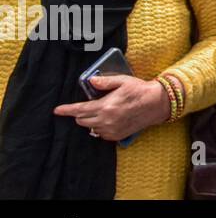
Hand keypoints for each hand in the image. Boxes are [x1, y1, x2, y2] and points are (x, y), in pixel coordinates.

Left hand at [53, 74, 169, 141]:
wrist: (157, 104)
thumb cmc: (140, 90)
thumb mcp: (123, 81)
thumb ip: (105, 82)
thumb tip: (91, 81)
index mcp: (105, 106)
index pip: (80, 110)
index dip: (67, 110)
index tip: (57, 110)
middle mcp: (106, 120)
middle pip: (82, 120)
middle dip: (80, 114)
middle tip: (87, 106)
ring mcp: (111, 130)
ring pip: (90, 128)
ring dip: (90, 121)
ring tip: (101, 112)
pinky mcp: (117, 136)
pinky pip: (100, 134)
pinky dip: (100, 127)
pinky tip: (108, 119)